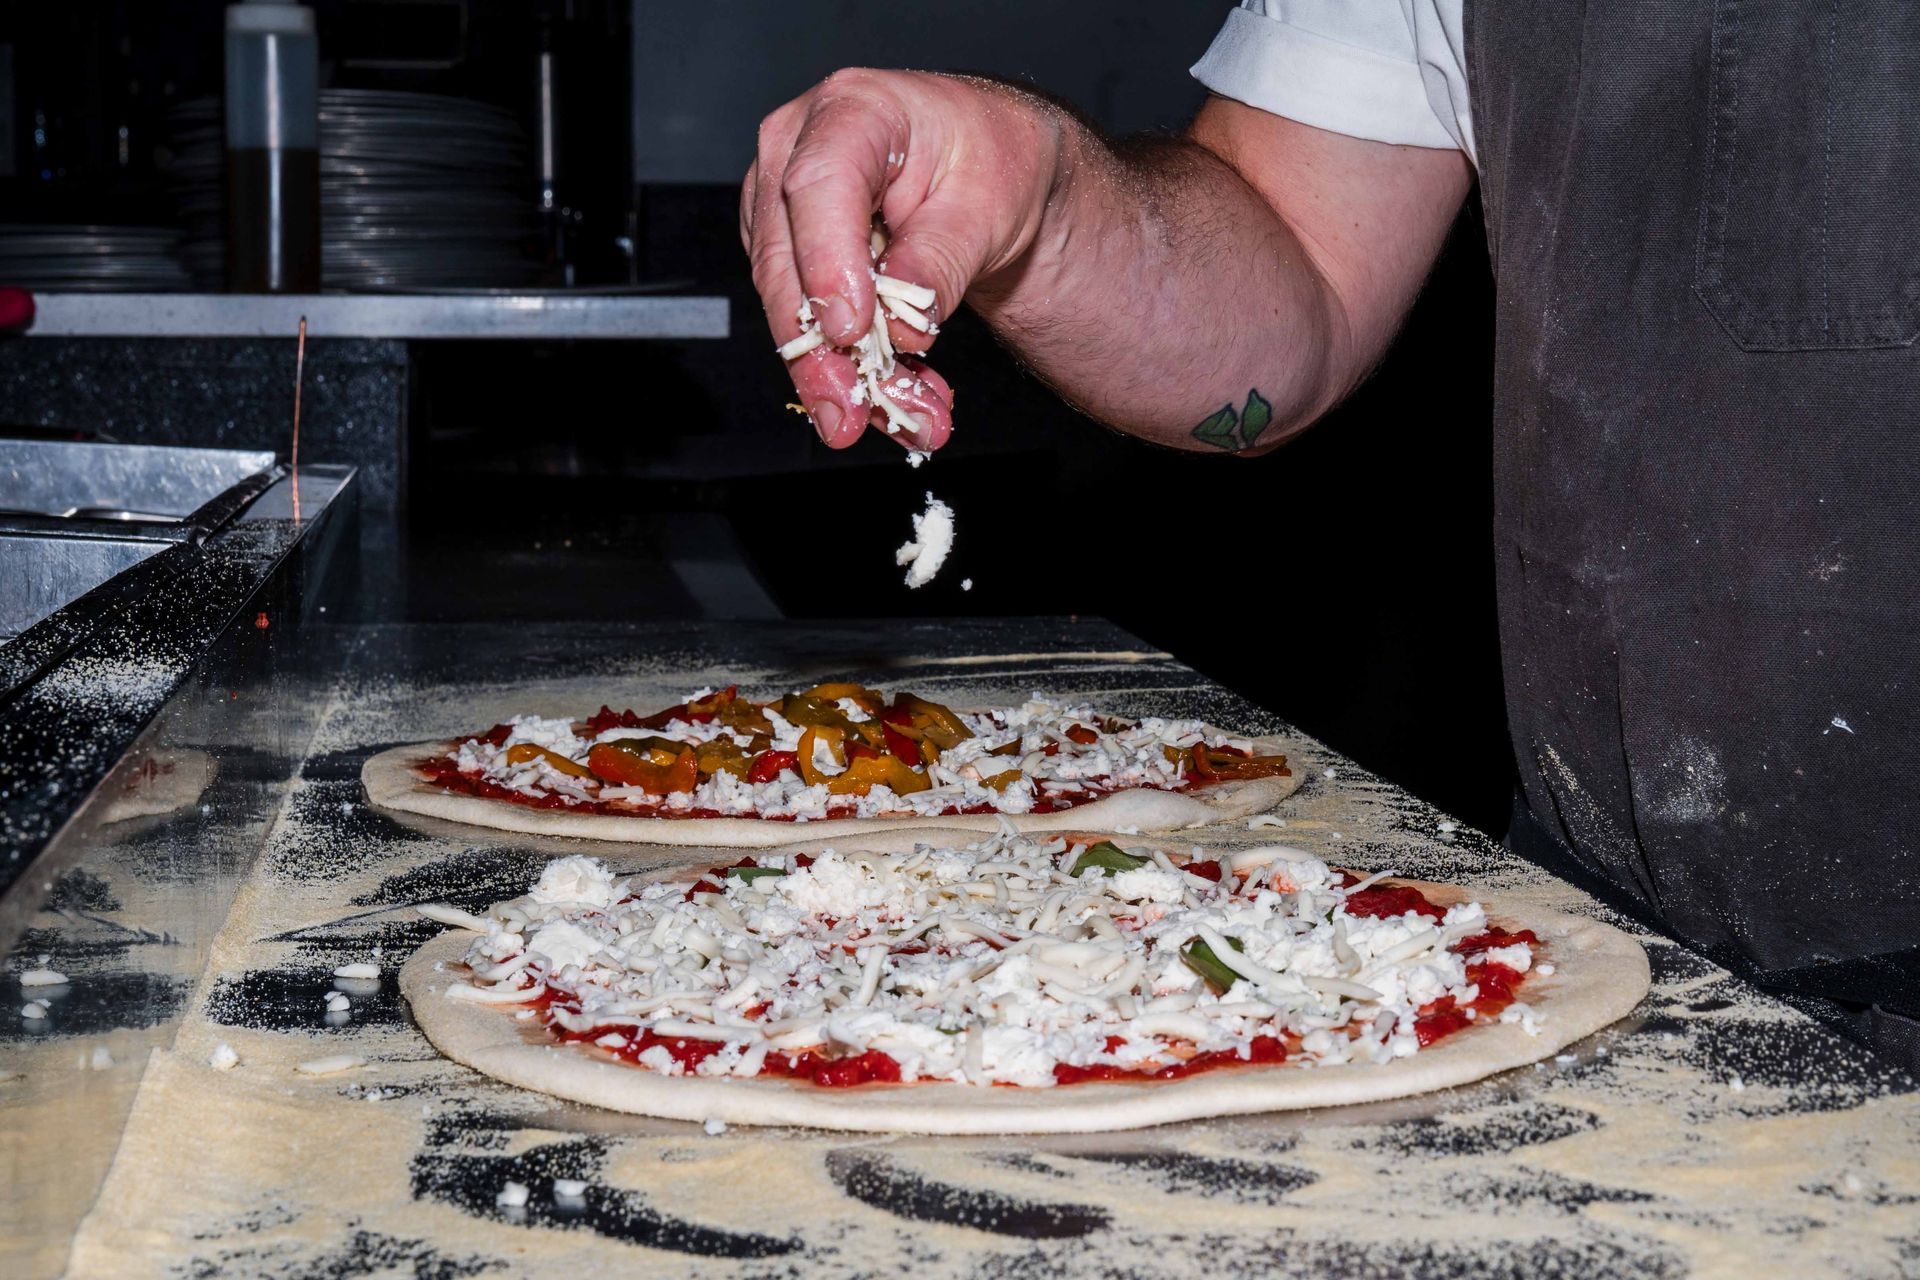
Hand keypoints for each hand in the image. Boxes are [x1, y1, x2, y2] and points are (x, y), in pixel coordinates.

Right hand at [742, 69, 1063, 449]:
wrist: (992, 174)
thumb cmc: (991, 162)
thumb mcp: (991, 202)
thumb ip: (943, 258)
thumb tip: (905, 324)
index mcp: (852, 111)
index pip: (817, 186)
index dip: (827, 262)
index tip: (852, 330)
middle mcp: (797, 153)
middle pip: (783, 259)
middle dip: (820, 351)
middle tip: (852, 414)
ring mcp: (784, 209)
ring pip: (789, 307)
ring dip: (843, 377)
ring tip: (905, 421)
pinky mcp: (792, 259)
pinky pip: (810, 326)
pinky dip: (858, 374)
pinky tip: (900, 403)